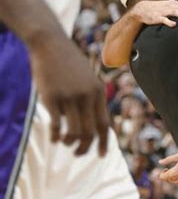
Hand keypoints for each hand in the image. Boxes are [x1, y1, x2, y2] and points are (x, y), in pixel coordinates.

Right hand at [30, 31, 108, 155]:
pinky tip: (54, 139)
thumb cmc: (68, 62)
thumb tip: (95, 122)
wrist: (50, 43)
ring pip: (73, 133)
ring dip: (70, 143)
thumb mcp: (87, 78)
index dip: (104, 142)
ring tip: (65, 143)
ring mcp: (69, 97)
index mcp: (98, 92)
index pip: (104, 124)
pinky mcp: (51, 97)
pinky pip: (56, 125)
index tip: (102, 155)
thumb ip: (92, 97)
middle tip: (78, 154)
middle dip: (85, 148)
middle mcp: (86, 96)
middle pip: (90, 132)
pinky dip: (56, 136)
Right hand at [132, 0, 177, 27]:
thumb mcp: (170, 7)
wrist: (142, 9)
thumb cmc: (158, 9)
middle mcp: (171, 6)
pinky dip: (169, 22)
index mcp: (174, 4)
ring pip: (175, 12)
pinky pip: (164, 20)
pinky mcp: (157, 17)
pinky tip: (174, 25)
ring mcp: (164, 11)